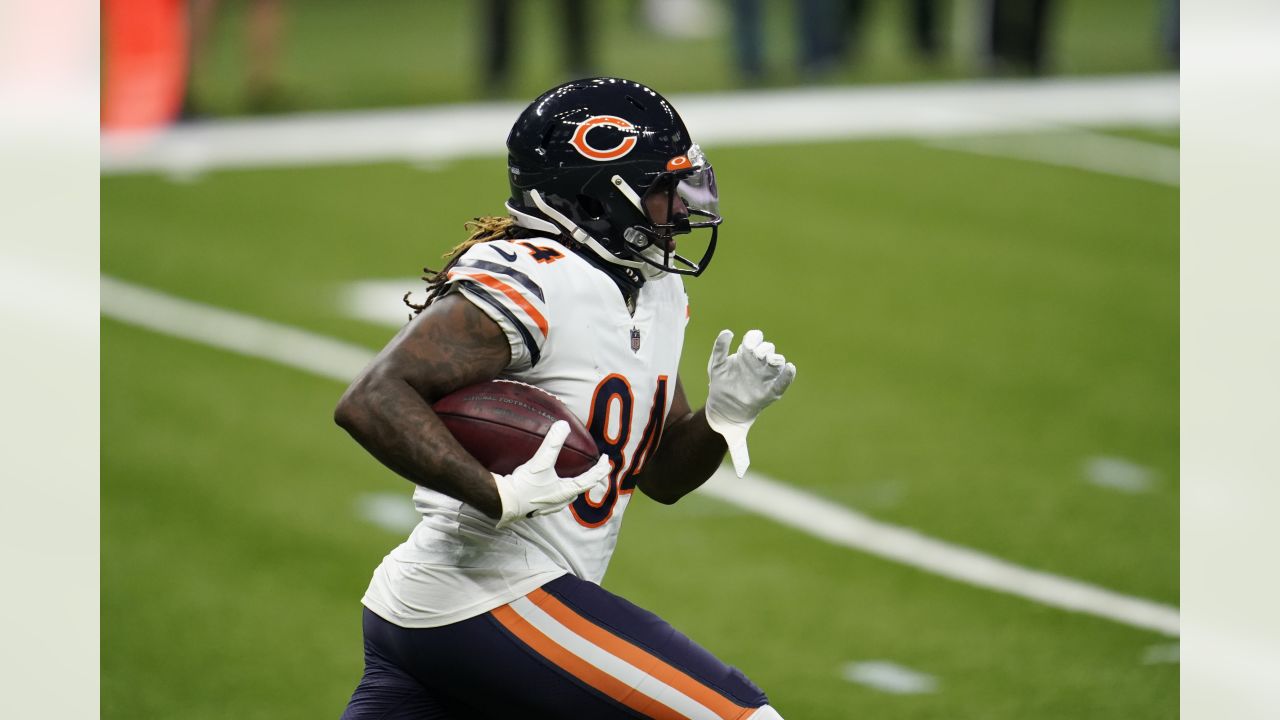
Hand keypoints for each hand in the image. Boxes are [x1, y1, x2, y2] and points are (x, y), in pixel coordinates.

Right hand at [493, 421, 610, 528]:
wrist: (503, 502)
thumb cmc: (525, 485)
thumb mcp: (541, 462)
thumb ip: (553, 443)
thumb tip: (563, 425)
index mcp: (566, 492)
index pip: (590, 480)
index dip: (600, 469)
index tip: (606, 460)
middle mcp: (560, 501)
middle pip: (580, 489)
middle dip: (589, 478)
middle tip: (594, 468)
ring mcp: (548, 506)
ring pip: (567, 495)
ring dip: (573, 485)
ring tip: (573, 476)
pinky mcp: (537, 506)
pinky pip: (554, 497)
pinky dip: (558, 489)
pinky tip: (549, 484)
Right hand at [705, 329, 796, 477]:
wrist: (723, 409)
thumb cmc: (735, 421)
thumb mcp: (737, 439)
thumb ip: (740, 453)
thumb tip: (742, 474)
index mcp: (766, 392)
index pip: (782, 382)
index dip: (786, 375)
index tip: (790, 368)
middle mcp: (760, 374)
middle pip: (772, 360)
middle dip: (771, 357)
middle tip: (766, 359)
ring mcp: (746, 363)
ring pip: (756, 347)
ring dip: (756, 345)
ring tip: (751, 347)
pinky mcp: (729, 358)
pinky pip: (730, 345)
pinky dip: (726, 340)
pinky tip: (727, 335)